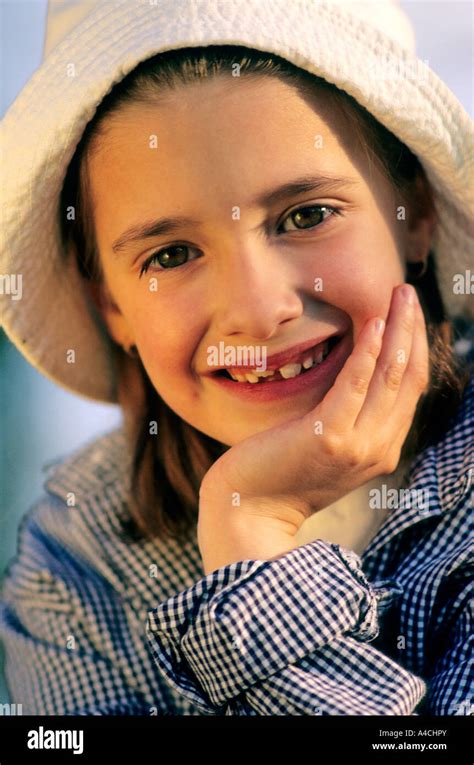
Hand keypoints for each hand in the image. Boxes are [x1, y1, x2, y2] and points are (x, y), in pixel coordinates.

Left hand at [198, 283, 429, 573]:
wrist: (248, 513)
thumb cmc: (276, 475)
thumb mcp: (324, 446)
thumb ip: (346, 419)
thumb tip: (351, 375)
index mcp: (380, 450)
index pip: (409, 389)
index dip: (413, 346)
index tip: (406, 314)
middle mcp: (378, 449)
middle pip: (408, 378)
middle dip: (412, 329)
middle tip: (407, 291)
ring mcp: (357, 446)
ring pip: (391, 376)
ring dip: (398, 329)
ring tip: (398, 293)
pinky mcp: (329, 437)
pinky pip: (357, 385)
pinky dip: (368, 351)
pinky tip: (373, 323)